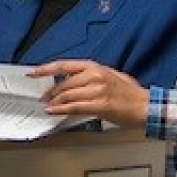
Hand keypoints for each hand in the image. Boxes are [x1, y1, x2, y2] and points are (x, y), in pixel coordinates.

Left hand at [33, 59, 148, 127]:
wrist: (145, 105)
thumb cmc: (129, 93)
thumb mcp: (108, 76)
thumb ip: (89, 77)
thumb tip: (71, 82)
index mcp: (95, 67)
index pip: (64, 65)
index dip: (45, 69)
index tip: (32, 72)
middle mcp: (94, 75)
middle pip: (63, 83)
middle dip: (50, 92)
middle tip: (43, 98)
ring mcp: (97, 90)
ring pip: (67, 95)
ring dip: (54, 102)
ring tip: (47, 106)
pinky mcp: (100, 104)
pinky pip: (74, 107)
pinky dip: (61, 110)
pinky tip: (54, 111)